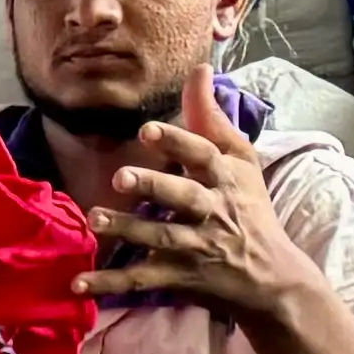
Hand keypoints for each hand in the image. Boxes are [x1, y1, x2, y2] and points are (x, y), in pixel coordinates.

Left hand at [84, 84, 319, 323]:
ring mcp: (197, 247)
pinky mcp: (182, 278)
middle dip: (154, 186)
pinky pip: (143, 281)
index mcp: (226, 179)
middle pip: (183, 197)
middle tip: (120, 177)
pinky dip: (111, 285)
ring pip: (161, 238)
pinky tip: (80, 284)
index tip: (147, 129)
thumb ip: (213, 118)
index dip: (177, 141)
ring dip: (127, 229)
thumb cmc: (250, 211)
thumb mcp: (241, 163)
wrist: (273, 280)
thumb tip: (199, 68)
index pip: (204, 156)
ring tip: (95, 219)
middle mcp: (213, 211)